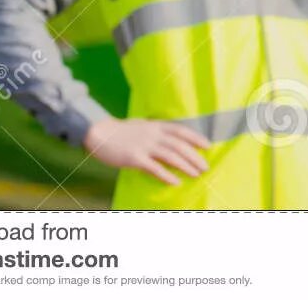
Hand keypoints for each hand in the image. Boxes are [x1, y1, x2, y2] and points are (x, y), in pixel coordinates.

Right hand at [83, 116, 210, 184]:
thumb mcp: (142, 125)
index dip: (196, 138)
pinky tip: (176, 182)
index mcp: (156, 126)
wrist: (99, 132)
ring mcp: (144, 146)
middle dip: (195, 156)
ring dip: (186, 166)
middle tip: (205, 166)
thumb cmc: (121, 131)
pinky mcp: (135, 158)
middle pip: (180, 145)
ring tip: (196, 174)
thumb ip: (156, 130)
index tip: (208, 145)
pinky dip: (167, 175)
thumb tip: (171, 137)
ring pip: (171, 156)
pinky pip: (155, 168)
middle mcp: (153, 134)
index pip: (181, 130)